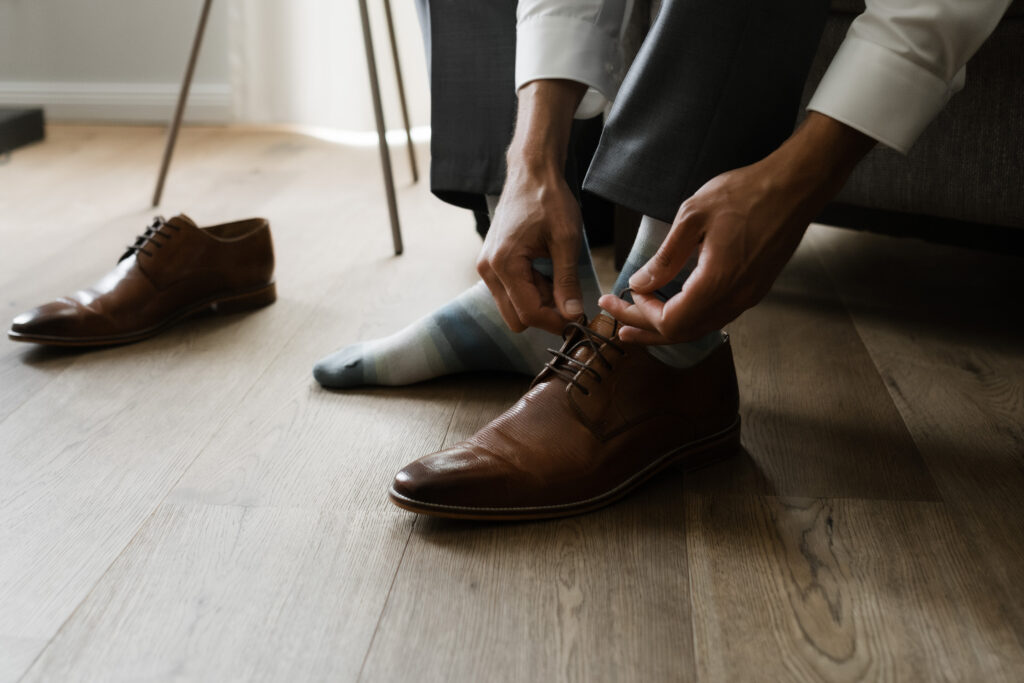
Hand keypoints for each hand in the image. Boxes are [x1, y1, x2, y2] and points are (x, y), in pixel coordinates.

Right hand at [477, 168, 583, 333]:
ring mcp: (487, 267)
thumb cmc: (549, 200)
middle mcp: (488, 269)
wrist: (531, 174)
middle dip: (545, 315)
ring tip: (559, 280)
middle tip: (570, 301)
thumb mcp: (566, 241)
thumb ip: (567, 281)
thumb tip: (572, 315)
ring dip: (538, 303)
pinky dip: (530, 291)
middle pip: (516, 317)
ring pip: (512, 307)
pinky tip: (546, 274)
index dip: (555, 322)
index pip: (528, 313)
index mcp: (504, 264)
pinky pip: (510, 292)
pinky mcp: (491, 264)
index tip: (578, 321)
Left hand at [599, 113, 874, 343]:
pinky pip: (715, 317)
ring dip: (666, 329)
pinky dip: (688, 319)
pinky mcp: (755, 289)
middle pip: (683, 333)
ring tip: (637, 327)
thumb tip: (640, 284)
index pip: (670, 321)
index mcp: (717, 283)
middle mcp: (735, 298)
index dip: (643, 314)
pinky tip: (673, 309)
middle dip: (646, 330)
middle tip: (616, 326)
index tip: (626, 294)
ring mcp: (748, 297)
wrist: (795, 186)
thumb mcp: (692, 216)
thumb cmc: (746, 193)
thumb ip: (665, 257)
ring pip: (700, 329)